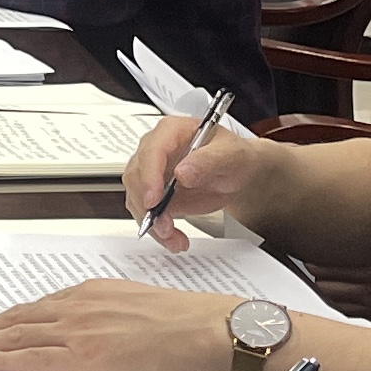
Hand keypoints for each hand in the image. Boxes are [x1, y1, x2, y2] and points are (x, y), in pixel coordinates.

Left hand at [0, 280, 232, 370]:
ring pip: (16, 337)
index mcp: (89, 294)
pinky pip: (29, 359)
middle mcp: (76, 307)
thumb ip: (105, 313)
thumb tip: (94, 328)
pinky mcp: (81, 356)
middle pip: (18, 319)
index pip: (38, 307)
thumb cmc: (178, 321)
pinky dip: (0, 361)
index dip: (9, 319)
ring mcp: (76, 330)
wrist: (198, 328)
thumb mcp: (132, 305)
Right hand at [121, 114, 272, 241]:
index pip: (151, 151)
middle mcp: (155, 151)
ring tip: (173, 237)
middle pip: (136, 177)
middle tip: (165, 226)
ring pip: (137, 198)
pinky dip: (156, 230)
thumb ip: (208, 161)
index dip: (149, 176)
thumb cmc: (232, 156)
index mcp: (171, 132)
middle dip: (147, 205)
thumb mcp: (229, 155)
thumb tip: (182, 172)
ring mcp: (152, 173)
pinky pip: (146, 213)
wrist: (234, 173)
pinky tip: (173, 238)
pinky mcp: (154, 194)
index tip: (154, 200)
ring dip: (152, 222)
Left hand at [307, 241, 370, 321]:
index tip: (314, 247)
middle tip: (317, 261)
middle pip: (321, 277)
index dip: (315, 252)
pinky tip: (340, 293)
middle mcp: (369, 280)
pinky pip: (345, 310)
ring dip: (325, 285)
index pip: (323, 258)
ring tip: (328, 277)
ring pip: (329, 296)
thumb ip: (366, 233)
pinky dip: (338, 302)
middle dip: (316, 268)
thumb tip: (340, 228)